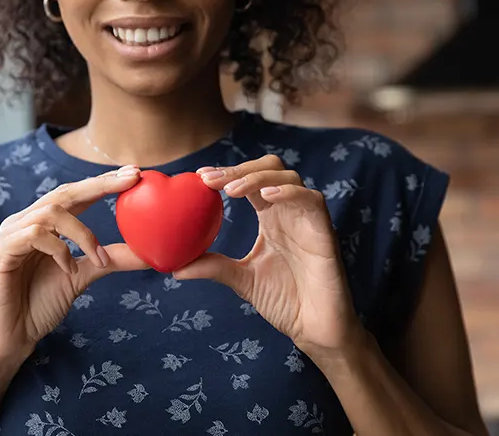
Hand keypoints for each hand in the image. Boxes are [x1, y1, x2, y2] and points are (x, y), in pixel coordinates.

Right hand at [0, 165, 147, 369]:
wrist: (10, 339)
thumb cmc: (39, 306)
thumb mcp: (82, 277)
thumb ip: (109, 260)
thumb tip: (147, 253)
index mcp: (42, 225)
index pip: (75, 195)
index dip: (103, 182)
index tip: (134, 174)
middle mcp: (24, 223)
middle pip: (63, 193)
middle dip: (99, 185)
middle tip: (130, 179)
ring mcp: (9, 235)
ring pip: (51, 213)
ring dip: (82, 234)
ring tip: (98, 260)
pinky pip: (33, 236)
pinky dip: (58, 250)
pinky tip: (69, 270)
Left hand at [174, 155, 363, 360]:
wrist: (316, 329)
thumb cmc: (286, 302)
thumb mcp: (242, 280)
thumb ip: (213, 267)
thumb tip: (174, 268)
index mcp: (271, 217)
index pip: (249, 182)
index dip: (226, 173)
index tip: (199, 176)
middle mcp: (289, 212)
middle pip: (269, 168)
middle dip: (239, 168)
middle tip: (209, 180)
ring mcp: (308, 219)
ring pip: (288, 177)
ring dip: (257, 178)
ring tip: (230, 190)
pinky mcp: (324, 231)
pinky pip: (311, 199)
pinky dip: (288, 192)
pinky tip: (265, 197)